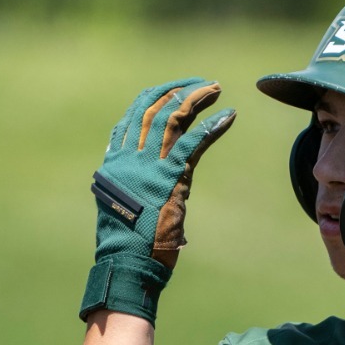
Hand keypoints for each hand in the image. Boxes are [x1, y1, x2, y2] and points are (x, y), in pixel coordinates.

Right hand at [81, 78, 235, 322]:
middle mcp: (128, 157)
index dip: (152, 98)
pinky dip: (212, 127)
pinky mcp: (170, 176)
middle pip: (151, 109)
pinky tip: (229, 116)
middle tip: (201, 83)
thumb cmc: (129, 243)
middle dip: (177, 91)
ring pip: (171, 118)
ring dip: (196, 99)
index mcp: (115, 162)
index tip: (172, 89)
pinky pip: (193, 143)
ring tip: (216, 89)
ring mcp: (148, 165)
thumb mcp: (125, 207)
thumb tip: (140, 186)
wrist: (127, 261)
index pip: (132, 118)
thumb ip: (132, 188)